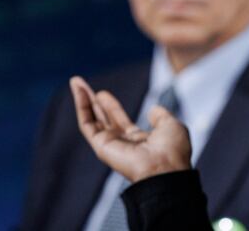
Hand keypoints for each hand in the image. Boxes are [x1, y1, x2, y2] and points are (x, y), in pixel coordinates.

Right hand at [69, 75, 191, 182]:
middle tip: (81, 84)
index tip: (102, 94)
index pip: (120, 121)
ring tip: (76, 81)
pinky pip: (87, 124)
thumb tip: (153, 109)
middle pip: (102, 119)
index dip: (111, 107)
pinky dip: (82, 107)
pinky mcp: (101, 146)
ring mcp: (110, 145)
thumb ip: (160, 116)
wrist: (165, 167)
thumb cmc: (172, 150)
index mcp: (139, 141)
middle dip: (92, 102)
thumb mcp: (171, 125)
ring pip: (91, 120)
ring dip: (83, 100)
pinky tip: (79, 91)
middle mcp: (122, 144)